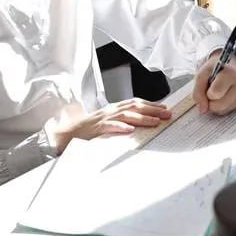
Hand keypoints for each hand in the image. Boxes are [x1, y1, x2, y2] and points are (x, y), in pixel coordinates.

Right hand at [45, 99, 171, 153]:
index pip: (135, 103)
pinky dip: (120, 127)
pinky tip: (130, 130)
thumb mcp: (109, 123)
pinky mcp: (96, 128)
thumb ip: (123, 121)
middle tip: (166, 114)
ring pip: (125, 115)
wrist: (68, 133)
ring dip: (141, 118)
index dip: (150, 105)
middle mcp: (111, 110)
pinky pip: (109, 127)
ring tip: (154, 122)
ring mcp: (103, 118)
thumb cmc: (90, 130)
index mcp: (114, 108)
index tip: (164, 108)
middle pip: (134, 106)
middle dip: (152, 110)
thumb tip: (141, 126)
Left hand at [194, 52, 235, 114]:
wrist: (228, 68)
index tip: (208, 87)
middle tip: (210, 91)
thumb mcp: (202, 74)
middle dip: (210, 101)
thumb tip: (202, 109)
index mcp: (231, 74)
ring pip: (221, 111)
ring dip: (214, 105)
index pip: (215, 93)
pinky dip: (220, 107)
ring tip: (217, 92)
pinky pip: (225, 112)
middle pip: (218, 106)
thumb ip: (198, 90)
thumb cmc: (214, 71)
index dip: (207, 94)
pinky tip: (222, 97)